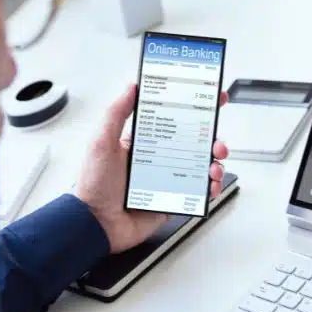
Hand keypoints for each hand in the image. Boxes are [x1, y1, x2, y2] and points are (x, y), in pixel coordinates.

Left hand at [75, 84, 229, 253]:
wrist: (96, 224)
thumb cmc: (94, 186)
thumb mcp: (102, 142)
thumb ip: (116, 113)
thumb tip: (131, 87)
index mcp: (144, 142)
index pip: (173, 119)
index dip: (194, 108)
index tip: (211, 98)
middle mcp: (159, 159)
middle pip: (195, 143)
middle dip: (212, 139)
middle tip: (217, 142)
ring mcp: (168, 179)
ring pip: (201, 166)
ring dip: (215, 163)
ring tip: (214, 167)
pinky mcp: (174, 199)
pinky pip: (199, 192)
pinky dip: (211, 187)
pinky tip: (211, 185)